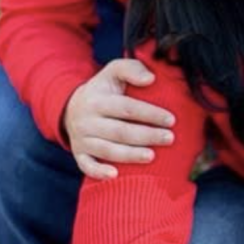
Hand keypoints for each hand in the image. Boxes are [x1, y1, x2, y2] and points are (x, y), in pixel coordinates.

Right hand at [62, 59, 174, 178]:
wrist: (71, 106)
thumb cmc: (104, 89)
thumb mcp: (113, 71)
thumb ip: (132, 69)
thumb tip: (151, 79)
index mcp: (97, 100)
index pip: (127, 108)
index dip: (150, 114)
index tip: (171, 120)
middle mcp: (87, 120)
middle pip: (120, 131)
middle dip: (146, 136)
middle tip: (169, 138)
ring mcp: (82, 139)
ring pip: (107, 150)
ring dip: (130, 155)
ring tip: (152, 156)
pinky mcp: (79, 153)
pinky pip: (86, 166)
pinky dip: (99, 172)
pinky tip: (115, 175)